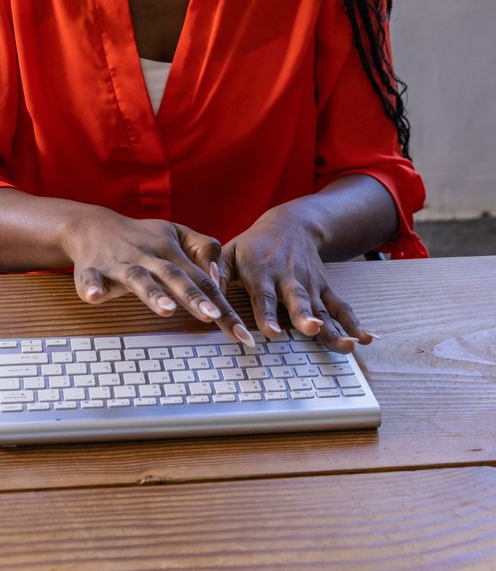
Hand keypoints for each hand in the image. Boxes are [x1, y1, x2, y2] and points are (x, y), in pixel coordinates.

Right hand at [64, 208, 253, 343]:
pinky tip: (94, 296)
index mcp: (171, 252)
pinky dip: (92, 286)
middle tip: (212, 316)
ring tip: (166, 309)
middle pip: (175, 277)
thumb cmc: (142, 236)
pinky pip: (91, 278)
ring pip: (138, 278)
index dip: (222, 304)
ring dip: (152, 293)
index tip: (240, 330)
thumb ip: (203, 250)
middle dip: (194, 297)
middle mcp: (149, 257)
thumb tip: (218, 277)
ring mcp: (121, 264)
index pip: (202, 280)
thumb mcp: (176, 234)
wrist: (92, 225)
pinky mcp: (93, 270)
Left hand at [216, 207, 376, 352]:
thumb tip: (204, 286)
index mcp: (263, 272)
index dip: (268, 316)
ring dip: (337, 327)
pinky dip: (356, 323)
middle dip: (306, 317)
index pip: (264, 297)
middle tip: (313, 330)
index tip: (272, 333)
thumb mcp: (228, 251)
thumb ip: (215, 271)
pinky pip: (342, 308)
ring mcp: (311, 286)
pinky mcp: (325, 289)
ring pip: (324, 309)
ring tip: (350, 345)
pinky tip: (367, 340)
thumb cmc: (252, 246)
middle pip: (299, 301)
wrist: (291, 224)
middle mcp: (290, 280)